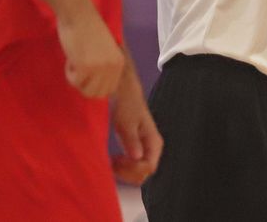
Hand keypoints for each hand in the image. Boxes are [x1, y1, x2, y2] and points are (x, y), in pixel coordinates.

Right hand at [57, 7, 123, 98]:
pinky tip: (71, 57)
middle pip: (97, 93)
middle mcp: (113, 68)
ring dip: (77, 79)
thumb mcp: (104, 51)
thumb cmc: (88, 28)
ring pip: (85, 91)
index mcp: (119, 63)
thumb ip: (104, 68)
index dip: (94, 83)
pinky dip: (69, 72)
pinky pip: (74, 82)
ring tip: (76, 60)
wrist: (78, 12)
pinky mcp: (85, 67)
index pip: (108, 89)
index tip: (87, 68)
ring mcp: (100, 69)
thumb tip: (98, 90)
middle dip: (85, 84)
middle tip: (79, 65)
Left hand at [111, 66, 162, 184]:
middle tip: (113, 164)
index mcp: (154, 142)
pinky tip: (113, 161)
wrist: (124, 94)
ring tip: (112, 162)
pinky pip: (132, 167)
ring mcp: (144, 150)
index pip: (149, 167)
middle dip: (128, 172)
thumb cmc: (126, 104)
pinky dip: (122, 168)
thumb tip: (138, 157)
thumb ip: (132, 140)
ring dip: (124, 172)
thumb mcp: (126, 122)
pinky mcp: (136, 150)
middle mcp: (152, 148)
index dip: (133, 169)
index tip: (118, 161)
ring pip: (138, 173)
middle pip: (144, 173)